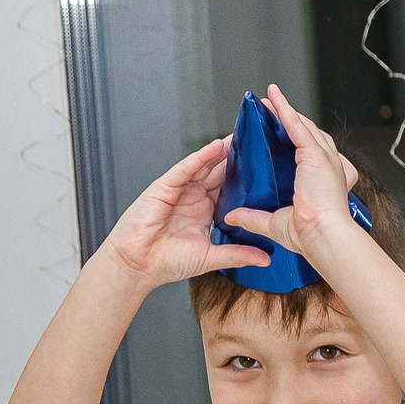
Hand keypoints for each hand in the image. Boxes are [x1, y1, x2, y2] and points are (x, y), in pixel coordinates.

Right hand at [94, 137, 269, 292]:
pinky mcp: (164, 187)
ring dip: (221, 152)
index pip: (229, 188)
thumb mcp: (211, 257)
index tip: (266, 168)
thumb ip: (238, 254)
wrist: (138, 266)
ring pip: (204, 165)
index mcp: (205, 211)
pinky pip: (185, 169)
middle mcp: (194, 197)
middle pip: (219, 172)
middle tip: (257, 142)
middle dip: (236, 158)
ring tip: (241, 137)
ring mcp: (180, 190)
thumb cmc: (167, 262)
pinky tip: (214, 148)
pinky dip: (199, 157)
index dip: (246, 177)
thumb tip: (266, 258)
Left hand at [220, 83, 363, 268]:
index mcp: (322, 181)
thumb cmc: (310, 235)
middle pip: (307, 134)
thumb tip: (233, 217)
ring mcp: (325, 159)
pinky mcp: (317, 155)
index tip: (276, 131)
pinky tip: (274, 98)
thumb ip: (253, 217)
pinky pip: (297, 126)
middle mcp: (328, 167)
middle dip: (288, 119)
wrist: (324, 237)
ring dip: (285, 110)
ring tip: (269, 98)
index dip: (292, 138)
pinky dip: (285, 110)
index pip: (307, 152)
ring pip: (302, 126)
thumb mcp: (275, 223)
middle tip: (270, 107)